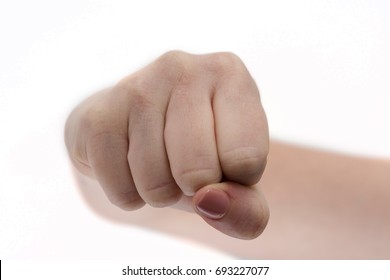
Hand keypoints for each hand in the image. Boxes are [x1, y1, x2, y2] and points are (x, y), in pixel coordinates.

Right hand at [64, 51, 268, 238]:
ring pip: (155, 181)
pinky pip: (119, 187)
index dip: (236, 181)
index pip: (246, 158)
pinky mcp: (98, 115)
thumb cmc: (201, 154)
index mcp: (229, 74)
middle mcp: (182, 67)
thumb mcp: (238, 182)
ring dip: (161, 195)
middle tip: (189, 171)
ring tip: (160, 166)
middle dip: (195, 191)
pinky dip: (129, 196)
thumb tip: (210, 201)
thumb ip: (247, 210)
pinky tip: (131, 168)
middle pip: (199, 170)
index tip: (226, 163)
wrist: (144, 136)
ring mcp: (136, 86)